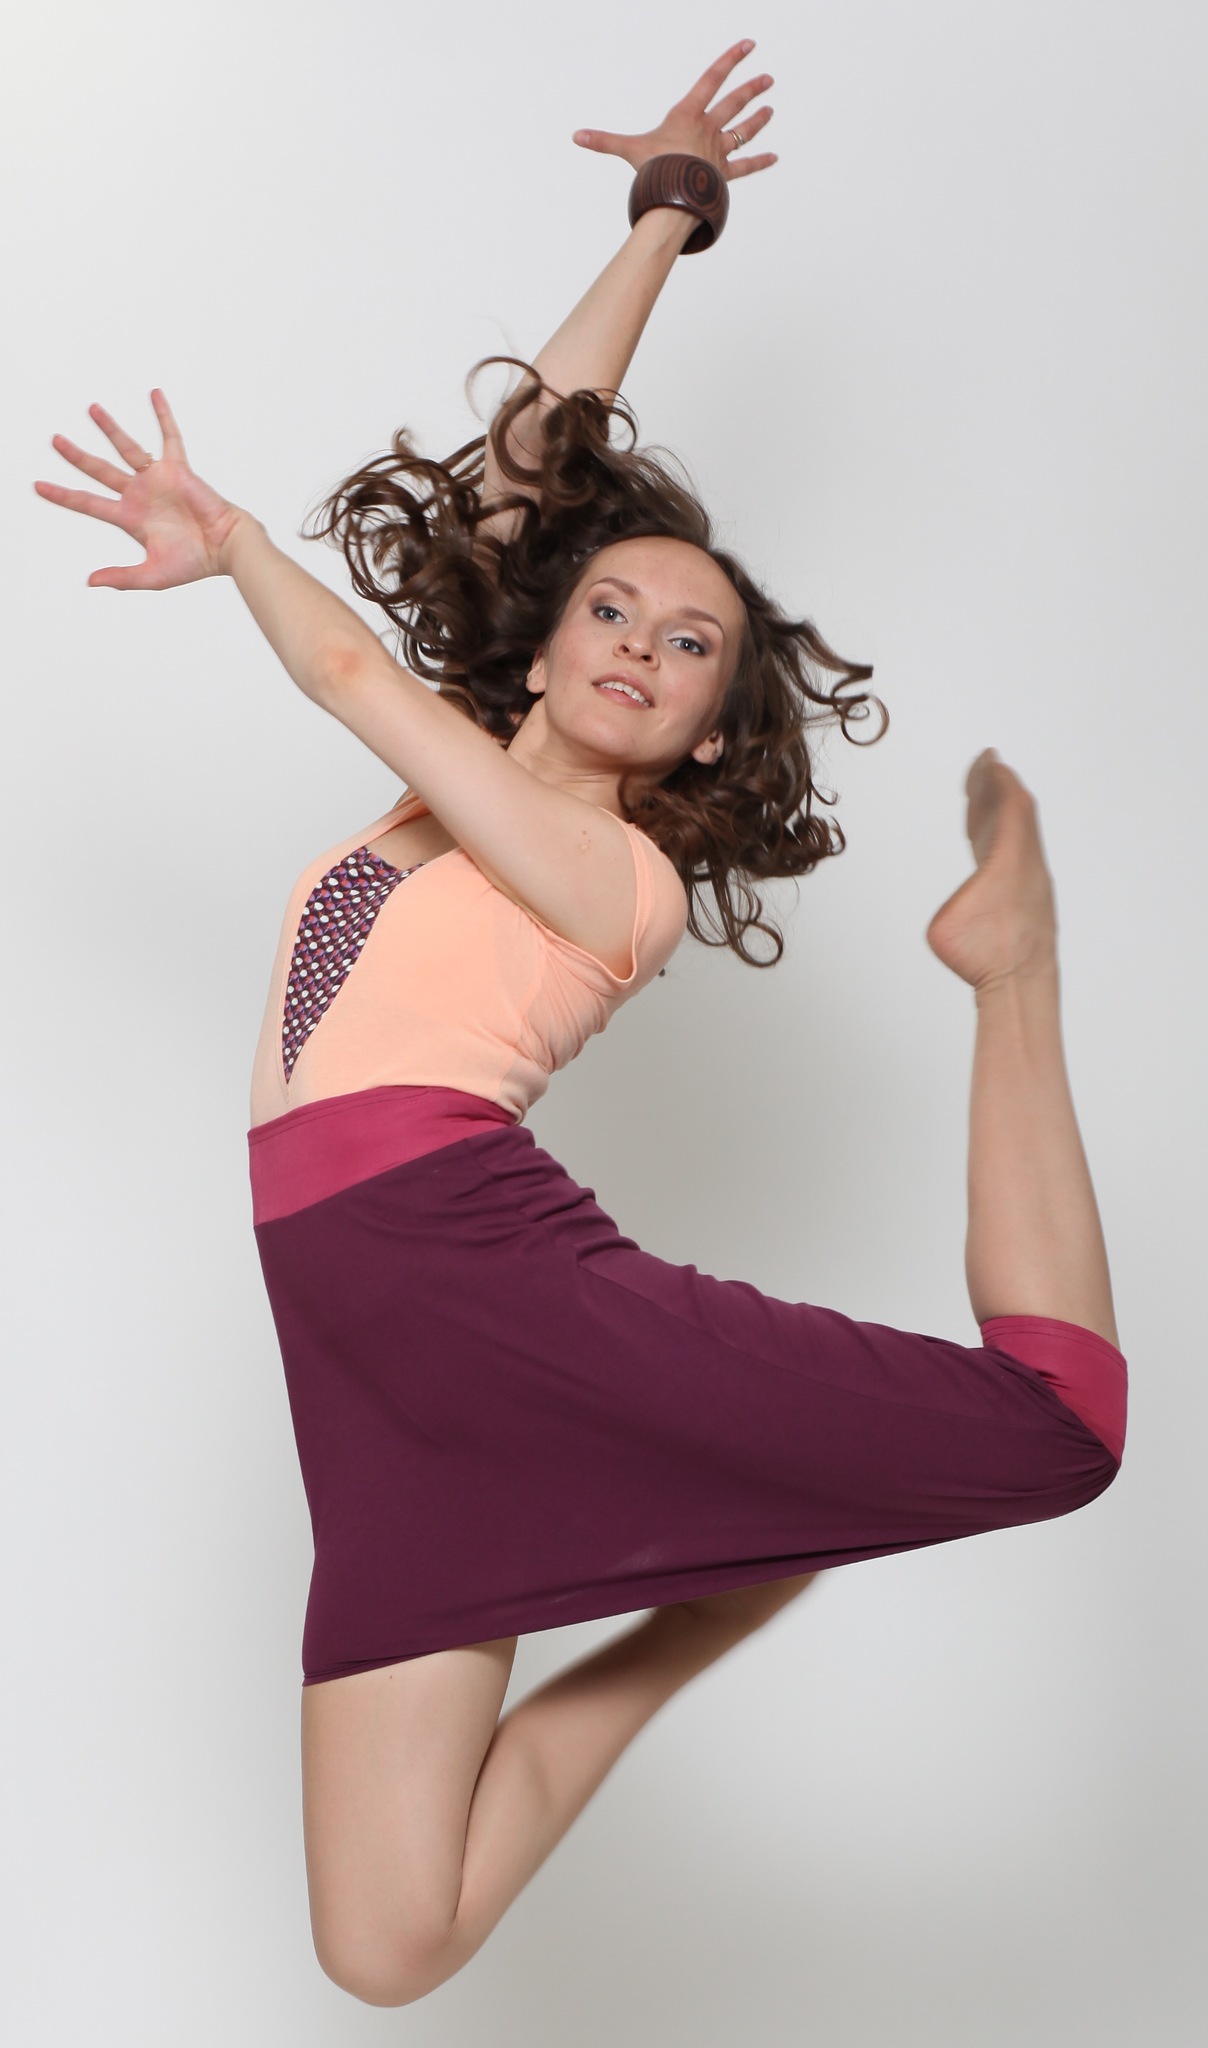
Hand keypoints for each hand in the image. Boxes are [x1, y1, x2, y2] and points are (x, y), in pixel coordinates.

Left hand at [33, 388, 242, 589]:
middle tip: (55, 440)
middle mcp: (139, 494)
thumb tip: (91, 581)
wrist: (224, 548)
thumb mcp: (153, 575)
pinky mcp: (177, 468)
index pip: (88, 503)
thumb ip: (122, 577)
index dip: (63, 495)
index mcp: (130, 518)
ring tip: (92, 408)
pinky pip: (169, 436)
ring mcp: (157, 479)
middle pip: (99, 471)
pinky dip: (163, 415)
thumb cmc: (195, 562)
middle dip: (76, 456)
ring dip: (109, 428)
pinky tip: (155, 394)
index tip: (38, 486)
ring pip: (126, 447)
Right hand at [572, 37, 776, 184]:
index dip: (730, 60)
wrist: (675, 196)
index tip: (748, 46)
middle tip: (767, 78)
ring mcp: (718, 150)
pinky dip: (760, 162)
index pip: (712, 79)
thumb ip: (604, 141)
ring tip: (770, 107)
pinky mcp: (724, 173)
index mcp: (688, 115)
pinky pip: (746, 166)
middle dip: (751, 88)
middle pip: (734, 103)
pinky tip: (774, 157)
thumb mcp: (628, 150)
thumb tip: (577, 136)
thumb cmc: (654, 169)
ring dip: (758, 118)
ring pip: (743, 130)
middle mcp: (707, 128)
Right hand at [925, 751, 1059, 992]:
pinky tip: (989, 839)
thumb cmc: (983, 957)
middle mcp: (1028, 867)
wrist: (1021, 985)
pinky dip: (1003, 838)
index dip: (999, 781)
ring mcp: (1030, 883)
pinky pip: (1017, 857)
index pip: (1012, 807)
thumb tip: (964, 905)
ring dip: (1001, 813)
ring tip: (982, 795)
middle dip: (999, 788)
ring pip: (1018, 836)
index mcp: (1011, 861)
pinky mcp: (1028, 899)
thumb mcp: (944, 929)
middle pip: (1017, 815)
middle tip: (986, 764)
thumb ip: (950, 906)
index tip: (989, 760)